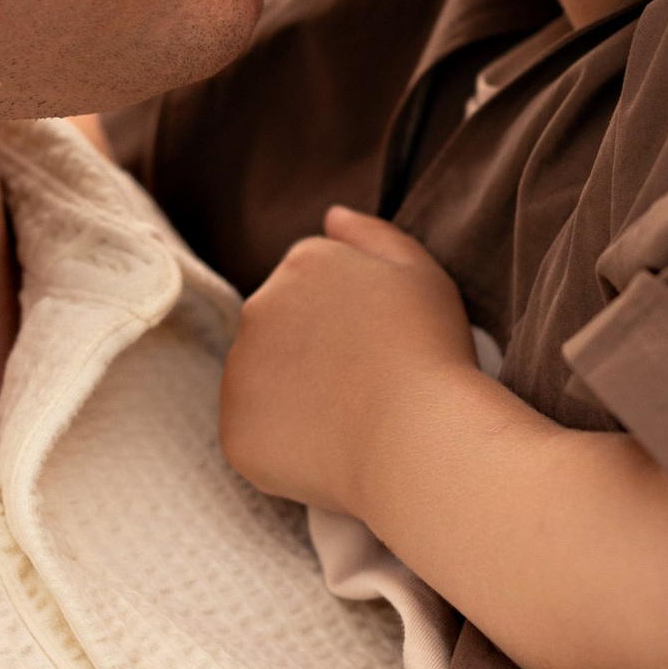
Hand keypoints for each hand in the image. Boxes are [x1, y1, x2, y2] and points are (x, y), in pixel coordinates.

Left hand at [219, 205, 478, 520]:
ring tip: (350, 421)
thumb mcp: (419, 273)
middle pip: (281, 330)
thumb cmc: (431, 353)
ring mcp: (240, 372)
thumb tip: (330, 216)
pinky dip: (285, 445)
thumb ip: (372, 236)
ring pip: (262, 381)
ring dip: (294, 396)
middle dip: (313, 353)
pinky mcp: (236, 432)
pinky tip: (330, 452)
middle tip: (365, 386)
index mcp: (303, 264)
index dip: (348, 319)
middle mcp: (257, 308)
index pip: (312, 285)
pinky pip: (257, 436)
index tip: (379, 346)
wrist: (420, 438)